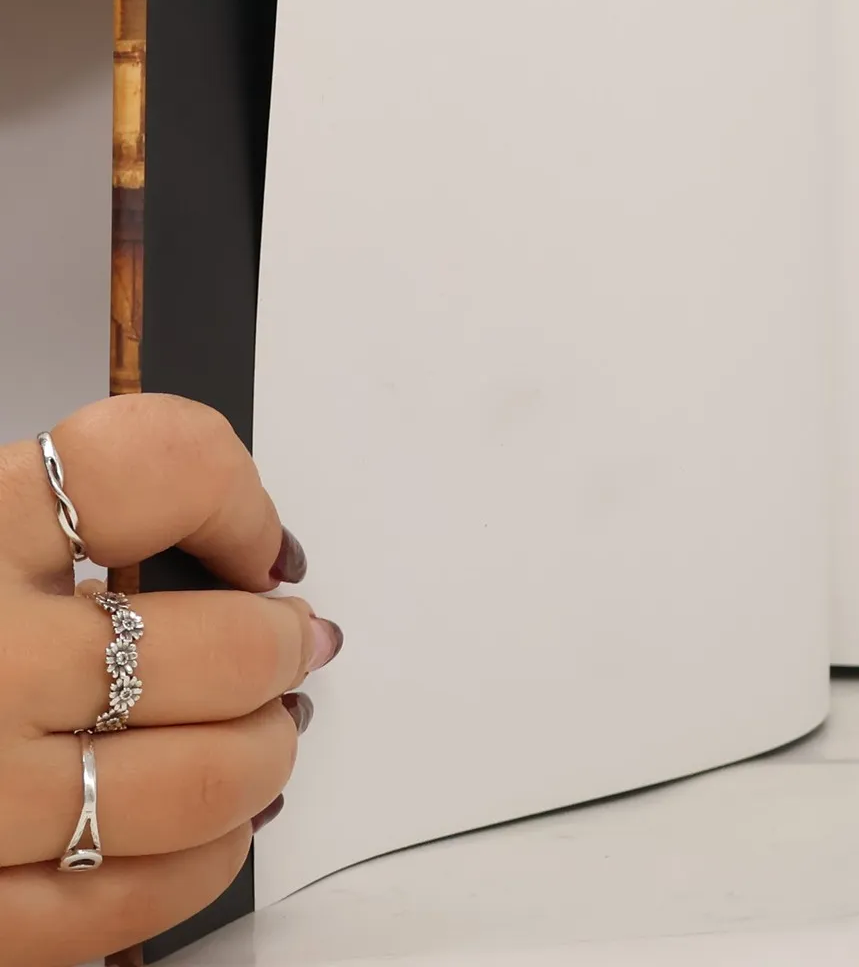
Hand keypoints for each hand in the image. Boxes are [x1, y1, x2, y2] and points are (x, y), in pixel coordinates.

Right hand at [0, 396, 340, 966]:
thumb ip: (53, 520)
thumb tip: (220, 538)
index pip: (152, 469)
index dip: (233, 495)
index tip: (254, 538)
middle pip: (212, 649)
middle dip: (279, 649)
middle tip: (293, 644)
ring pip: (195, 783)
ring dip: (262, 757)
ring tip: (267, 734)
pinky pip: (120, 902)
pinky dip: (198, 863)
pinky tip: (213, 830)